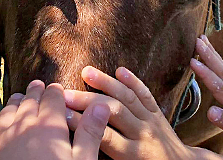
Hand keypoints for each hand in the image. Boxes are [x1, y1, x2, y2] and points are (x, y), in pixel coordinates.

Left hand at [0, 80, 110, 159]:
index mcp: (49, 126)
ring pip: (7, 112)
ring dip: (14, 104)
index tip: (57, 89)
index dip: (56, 92)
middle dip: (35, 93)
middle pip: (29, 101)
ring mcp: (0, 139)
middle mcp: (22, 125)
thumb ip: (89, 134)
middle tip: (37, 87)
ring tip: (18, 100)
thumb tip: (101, 106)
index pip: (53, 97)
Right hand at [64, 66, 222, 159]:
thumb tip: (82, 144)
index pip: (105, 135)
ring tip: (86, 72)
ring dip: (106, 83)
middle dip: (88, 101)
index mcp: (134, 153)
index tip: (63, 115)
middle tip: (65, 94)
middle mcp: (143, 134)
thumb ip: (109, 152)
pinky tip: (119, 70)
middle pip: (114, 111)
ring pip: (128, 97)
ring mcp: (152, 121)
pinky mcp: (158, 113)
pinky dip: (133, 81)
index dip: (84, 124)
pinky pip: (146, 94)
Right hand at [189, 35, 222, 153]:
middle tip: (197, 40)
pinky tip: (212, 55)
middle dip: (209, 56)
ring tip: (202, 39)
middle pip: (222, 72)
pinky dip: (217, 61)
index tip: (193, 62)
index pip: (220, 87)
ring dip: (212, 54)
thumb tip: (209, 112)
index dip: (206, 75)